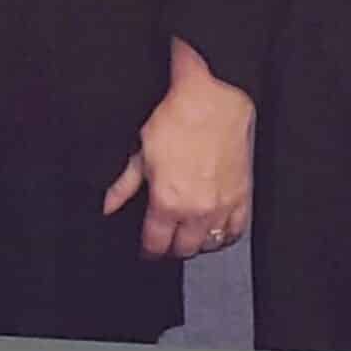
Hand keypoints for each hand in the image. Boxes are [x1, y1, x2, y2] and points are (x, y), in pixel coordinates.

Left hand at [102, 39, 255, 258]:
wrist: (213, 99)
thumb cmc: (177, 119)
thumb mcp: (141, 152)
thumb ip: (124, 185)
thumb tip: (107, 205)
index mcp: (167, 202)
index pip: (156, 245)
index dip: (148, 250)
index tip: (147, 248)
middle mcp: (196, 210)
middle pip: (183, 250)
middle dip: (171, 248)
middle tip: (165, 238)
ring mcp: (222, 206)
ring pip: (209, 245)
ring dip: (196, 243)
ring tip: (187, 234)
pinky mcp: (242, 196)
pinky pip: (236, 232)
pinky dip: (224, 236)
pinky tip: (214, 230)